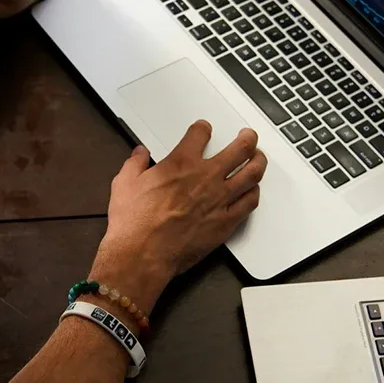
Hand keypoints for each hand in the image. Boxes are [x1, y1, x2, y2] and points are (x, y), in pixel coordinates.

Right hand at [89, 121, 266, 315]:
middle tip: (248, 136)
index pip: (200, 134)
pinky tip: (253, 191)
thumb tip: (140, 154)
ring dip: (259, 162)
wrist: (142, 254)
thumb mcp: (124, 184)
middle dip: (247, 139)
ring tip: (259, 158)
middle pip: (240, 149)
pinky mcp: (225, 222)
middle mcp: (206, 177)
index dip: (203, 129)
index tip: (204, 129)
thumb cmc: (133, 222)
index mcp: (181, 163)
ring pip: (251, 174)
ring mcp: (219, 200)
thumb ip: (135, 164)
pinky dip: (254, 193)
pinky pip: (249, 203)